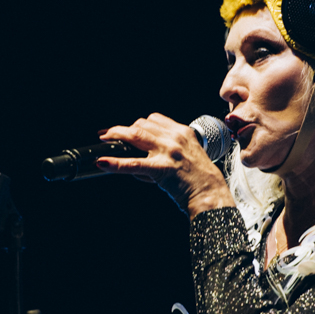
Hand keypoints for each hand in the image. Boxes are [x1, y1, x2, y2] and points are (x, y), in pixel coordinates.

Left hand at [98, 114, 235, 217]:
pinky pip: (133, 163)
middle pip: (142, 124)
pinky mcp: (162, 169)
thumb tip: (144, 151)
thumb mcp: (189, 154)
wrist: (211, 194)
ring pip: (135, 135)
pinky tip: (102, 163)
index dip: (138, 123)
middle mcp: (175, 138)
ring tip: (104, 140)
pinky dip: (115, 163)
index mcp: (183, 132)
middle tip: (110, 135)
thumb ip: (169, 147)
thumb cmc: (200, 178)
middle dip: (123, 129)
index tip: (129, 129)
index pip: (155, 119)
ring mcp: (168, 152)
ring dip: (116, 136)